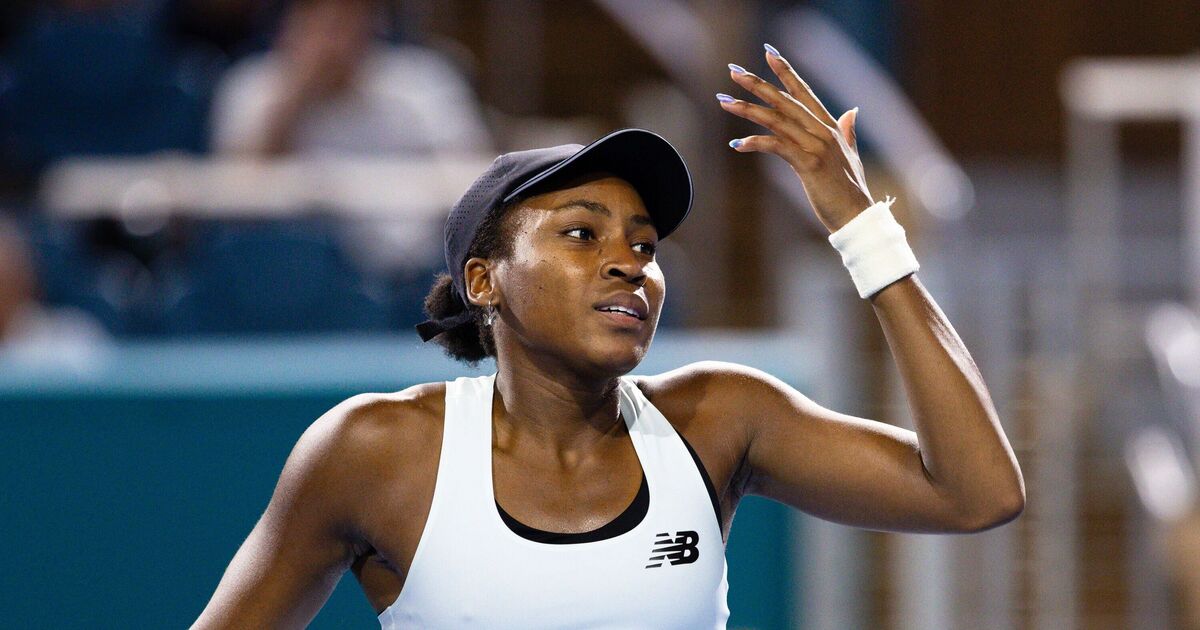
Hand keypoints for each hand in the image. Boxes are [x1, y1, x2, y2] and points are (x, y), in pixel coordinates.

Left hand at [717, 44, 873, 232]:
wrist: (858, 216)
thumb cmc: (850, 191)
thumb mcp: (850, 156)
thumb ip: (848, 132)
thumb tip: (852, 111)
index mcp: (831, 127)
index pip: (804, 92)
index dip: (786, 72)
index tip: (768, 53)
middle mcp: (823, 131)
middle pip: (785, 100)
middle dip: (757, 84)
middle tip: (733, 71)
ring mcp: (816, 146)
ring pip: (776, 120)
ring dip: (747, 109)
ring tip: (724, 101)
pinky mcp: (808, 163)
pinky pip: (776, 146)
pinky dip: (755, 143)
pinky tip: (736, 144)